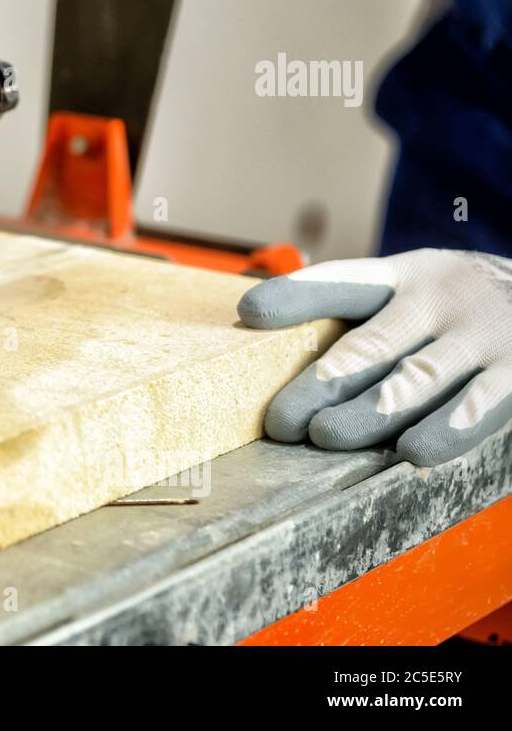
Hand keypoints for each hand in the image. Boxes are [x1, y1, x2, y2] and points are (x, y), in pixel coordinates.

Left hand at [237, 249, 511, 465]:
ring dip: (370, 412)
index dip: (297, 296)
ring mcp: (481, 334)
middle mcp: (441, 300)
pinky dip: (448, 430)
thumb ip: (361, 314)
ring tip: (327, 435)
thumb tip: (262, 332)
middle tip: (281, 420)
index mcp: (406, 278)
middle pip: (371, 345)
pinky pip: (480, 405)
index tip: (249, 312)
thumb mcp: (418, 291)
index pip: (343, 283)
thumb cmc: (466, 307)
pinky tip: (414, 452)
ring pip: (418, 379)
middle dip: (321, 384)